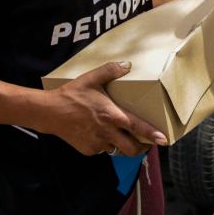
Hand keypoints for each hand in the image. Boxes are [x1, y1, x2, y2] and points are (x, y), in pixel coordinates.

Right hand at [43, 61, 166, 156]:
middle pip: (131, 148)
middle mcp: (106, 132)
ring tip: (121, 136)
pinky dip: (104, 145)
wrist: (49, 112)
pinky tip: (99, 134)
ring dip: (122, 145)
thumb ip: (110, 70)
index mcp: (111, 115)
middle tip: (146, 143)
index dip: (151, 134)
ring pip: (116, 150)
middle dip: (141, 148)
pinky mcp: (87, 150)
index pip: (136, 127)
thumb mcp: (91, 78)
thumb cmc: (71, 94)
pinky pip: (102, 150)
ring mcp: (97, 143)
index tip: (164, 140)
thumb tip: (127, 64)